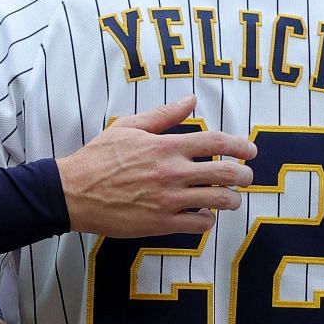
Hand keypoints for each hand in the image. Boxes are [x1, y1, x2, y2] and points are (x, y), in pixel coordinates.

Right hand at [57, 96, 257, 237]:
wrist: (73, 192)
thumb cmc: (99, 158)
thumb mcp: (129, 127)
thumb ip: (164, 115)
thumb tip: (190, 100)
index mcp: (166, 146)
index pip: (216, 142)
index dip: (240, 146)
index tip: (250, 151)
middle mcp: (171, 172)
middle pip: (224, 173)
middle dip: (243, 175)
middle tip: (247, 177)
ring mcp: (168, 200)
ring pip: (217, 201)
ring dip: (232, 200)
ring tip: (232, 198)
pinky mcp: (160, 223)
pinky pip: (198, 224)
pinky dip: (208, 220)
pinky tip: (204, 215)